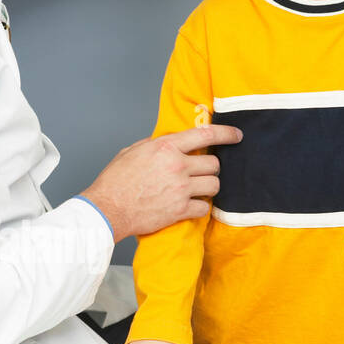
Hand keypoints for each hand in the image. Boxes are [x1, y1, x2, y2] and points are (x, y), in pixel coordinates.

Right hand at [79, 122, 240, 243]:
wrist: (107, 209)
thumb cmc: (114, 182)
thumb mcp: (131, 152)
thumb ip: (153, 145)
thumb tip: (166, 142)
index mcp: (166, 147)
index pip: (205, 135)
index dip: (226, 133)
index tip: (236, 135)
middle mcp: (177, 166)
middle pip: (214, 164)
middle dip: (210, 169)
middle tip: (201, 173)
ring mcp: (180, 189)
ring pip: (214, 185)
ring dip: (208, 188)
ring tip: (197, 190)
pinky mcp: (180, 210)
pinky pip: (204, 207)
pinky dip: (200, 207)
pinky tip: (190, 206)